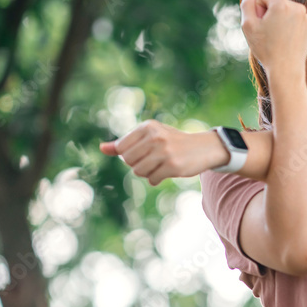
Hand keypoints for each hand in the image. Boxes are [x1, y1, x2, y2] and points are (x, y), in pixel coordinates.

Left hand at [99, 121, 228, 185]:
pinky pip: (152, 179)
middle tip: (153, 160)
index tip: (143, 152)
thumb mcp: (150, 137)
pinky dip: (157, 179)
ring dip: (147, 173)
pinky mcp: (173, 166)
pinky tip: (168, 171)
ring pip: (139, 172)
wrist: (205, 148)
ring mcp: (165, 151)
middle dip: (137, 165)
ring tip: (160, 166)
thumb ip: (125, 143)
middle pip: (128, 161)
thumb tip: (102, 148)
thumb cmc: (173, 142)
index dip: (129, 155)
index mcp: (148, 127)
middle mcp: (156, 137)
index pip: (121, 148)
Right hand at [240, 0, 306, 81]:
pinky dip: (288, 26)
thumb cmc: (265, 48)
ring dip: (279, 19)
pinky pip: (294, 19)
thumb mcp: (248, 26)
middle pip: (275, 1)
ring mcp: (306, 17)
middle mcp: (297, 7)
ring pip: (285, 10)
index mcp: (282, 4)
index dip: (258, 7)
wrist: (286, 69)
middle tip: (267, 32)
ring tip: (277, 37)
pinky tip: (285, 40)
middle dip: (269, 12)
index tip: (260, 22)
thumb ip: (246, 6)